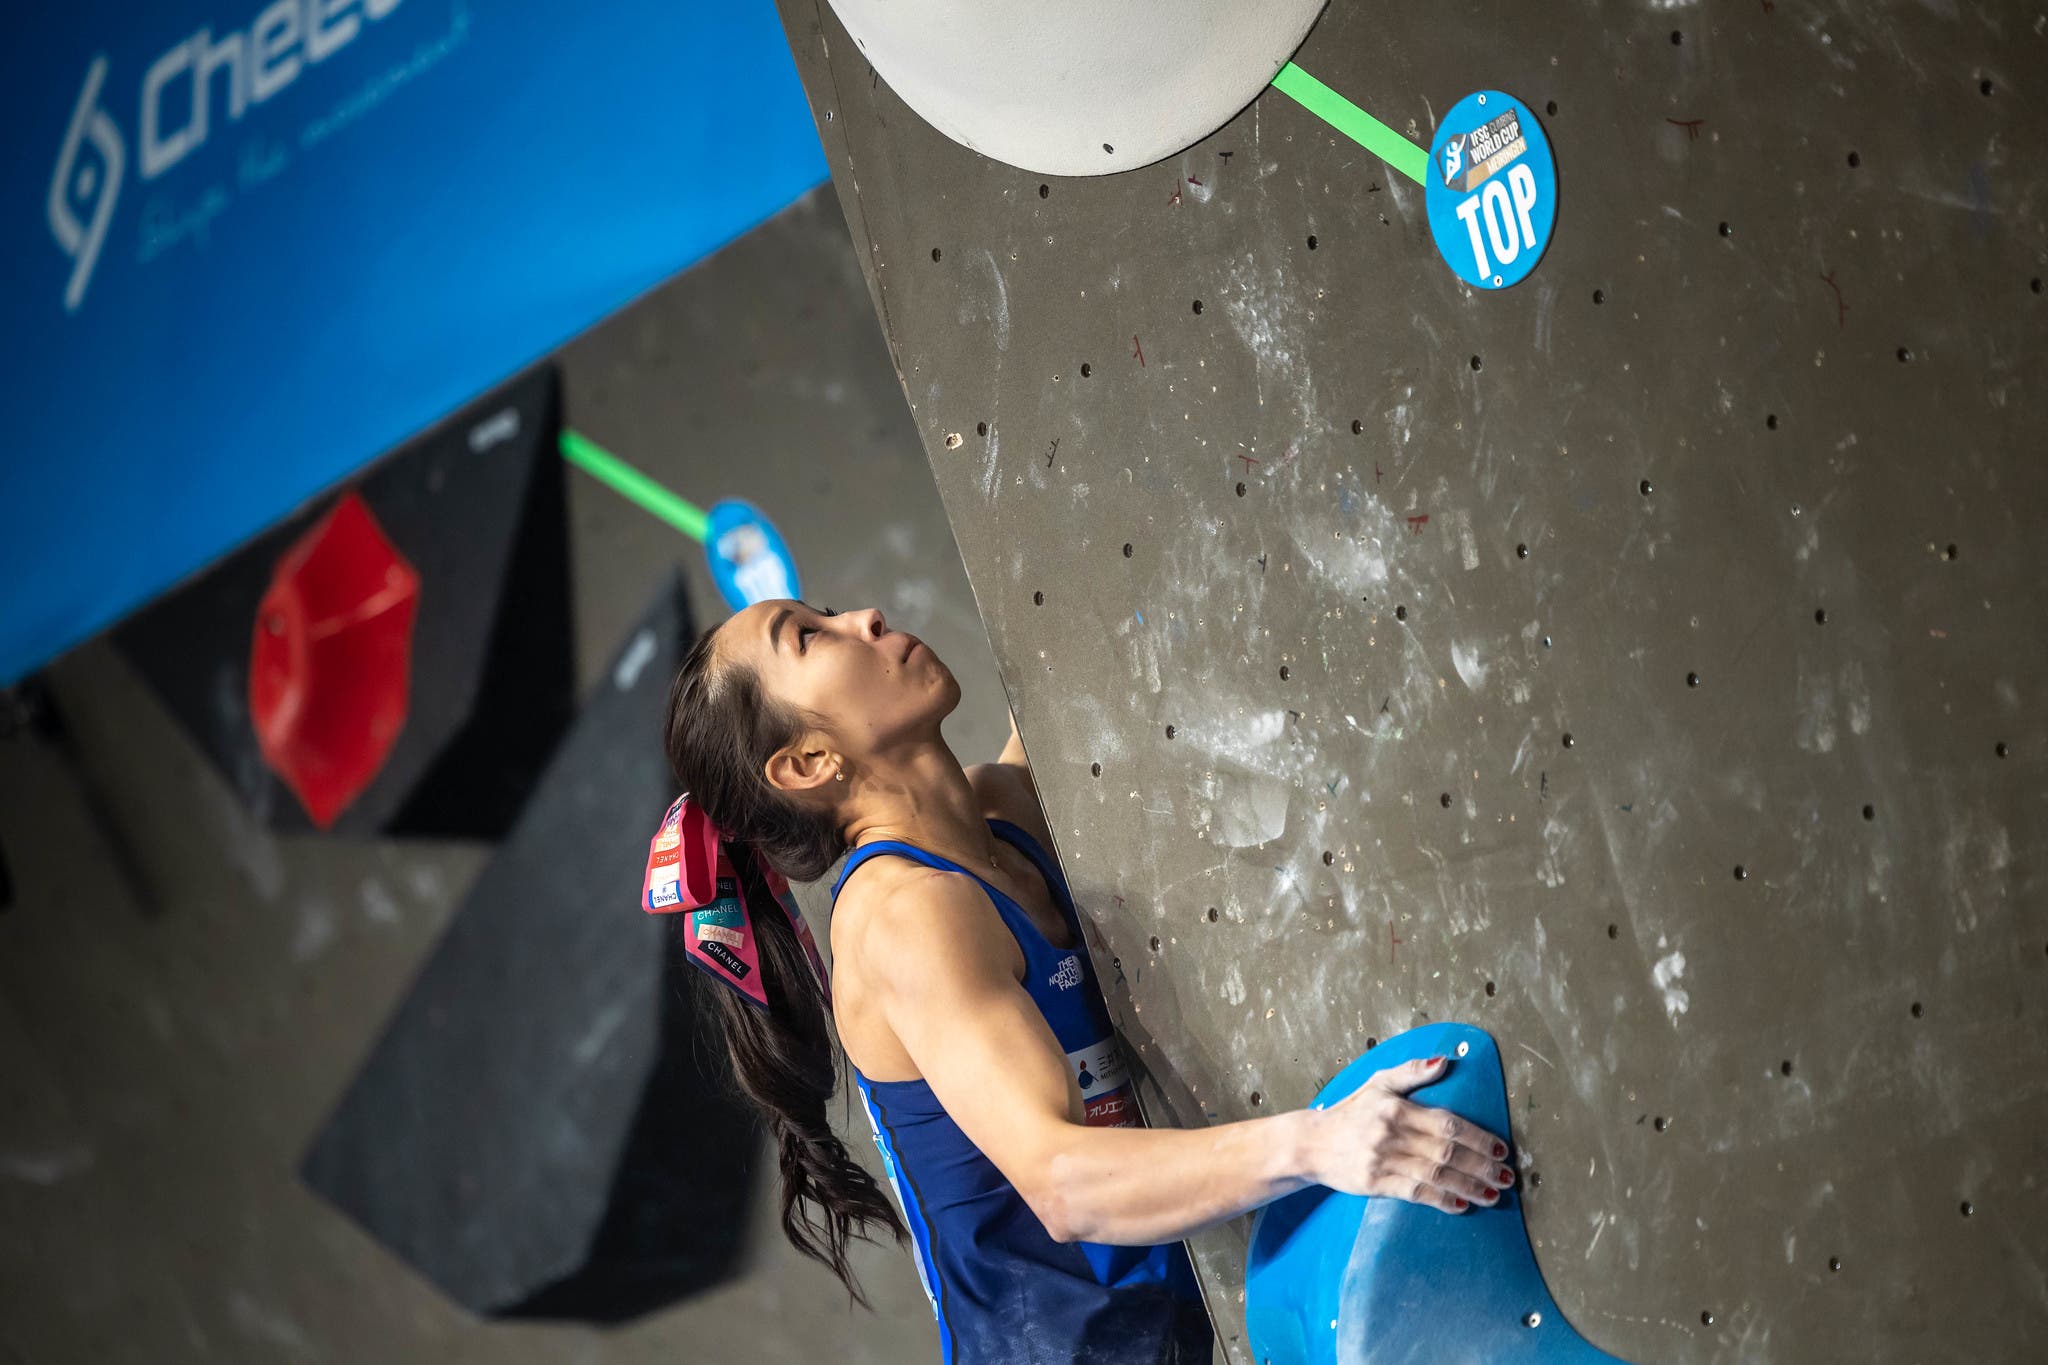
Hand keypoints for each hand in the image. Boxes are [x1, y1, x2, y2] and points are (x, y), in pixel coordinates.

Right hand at [1302, 1055, 1515, 1212]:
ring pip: (1436, 1176)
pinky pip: (1416, 1194)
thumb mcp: (1377, 1083)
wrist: (1311, 1143)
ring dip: (1469, 1187)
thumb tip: (1446, 1061)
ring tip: (1493, 1194)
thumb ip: (1412, 1072)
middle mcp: (1392, 1134)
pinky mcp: (1376, 1184)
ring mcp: (1383, 1161)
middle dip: (1482, 1166)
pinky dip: (1442, 1200)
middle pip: (1447, 1152)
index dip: (1478, 1138)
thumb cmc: (1350, 1112)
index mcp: (1396, 1108)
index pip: (1447, 1123)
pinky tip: (1461, 1205)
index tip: (1501, 1149)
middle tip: (1507, 1176)